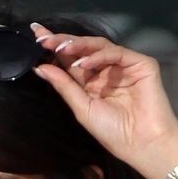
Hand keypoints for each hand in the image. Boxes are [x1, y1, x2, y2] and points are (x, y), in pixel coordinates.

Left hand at [29, 22, 177, 177]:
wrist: (142, 143)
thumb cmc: (113, 132)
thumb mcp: (82, 108)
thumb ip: (64, 86)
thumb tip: (40, 68)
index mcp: (91, 83)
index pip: (71, 60)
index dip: (54, 48)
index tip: (35, 35)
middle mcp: (106, 71)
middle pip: (83, 49)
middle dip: (62, 41)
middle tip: (42, 37)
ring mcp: (124, 65)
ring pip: (98, 46)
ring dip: (77, 45)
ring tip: (59, 47)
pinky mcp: (140, 63)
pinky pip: (116, 53)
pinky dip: (98, 56)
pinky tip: (83, 63)